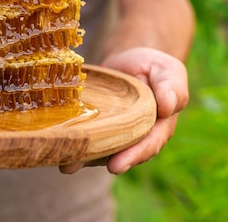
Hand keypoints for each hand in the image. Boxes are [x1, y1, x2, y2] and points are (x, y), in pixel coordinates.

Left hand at [60, 47, 188, 174]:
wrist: (131, 62)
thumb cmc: (154, 68)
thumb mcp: (168, 72)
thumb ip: (171, 88)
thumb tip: (168, 107)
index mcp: (158, 128)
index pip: (147, 145)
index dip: (132, 156)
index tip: (116, 166)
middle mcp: (134, 137)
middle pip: (117, 153)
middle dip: (95, 161)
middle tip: (76, 165)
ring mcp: (114, 134)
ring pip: (98, 149)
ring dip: (80, 156)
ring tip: (62, 161)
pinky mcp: (96, 126)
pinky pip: (86, 136)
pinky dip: (72, 140)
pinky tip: (56, 143)